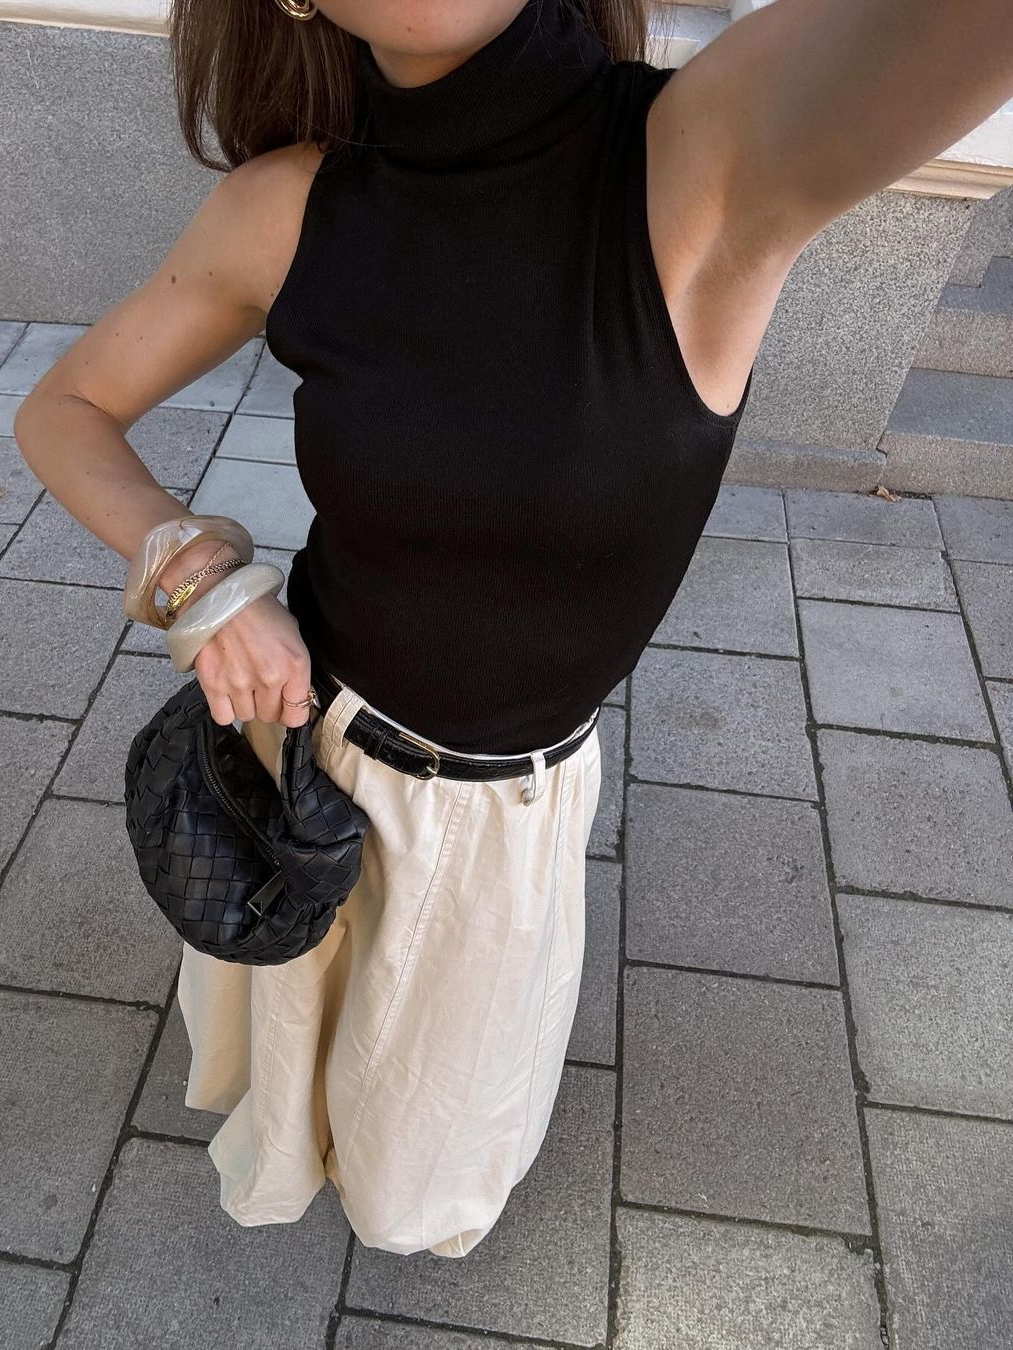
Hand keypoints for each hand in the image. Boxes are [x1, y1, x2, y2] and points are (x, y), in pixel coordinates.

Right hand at [191, 592, 316, 726]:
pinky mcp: (213, 683)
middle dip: (267, 704)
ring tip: (241, 681)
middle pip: (271, 716)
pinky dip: (225, 708)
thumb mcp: (291, 634)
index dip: (291, 712)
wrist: (220, 593)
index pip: (297, 714)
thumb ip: (295, 669)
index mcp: (295, 664)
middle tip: (260, 685)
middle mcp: (270, 677)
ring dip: (246, 704)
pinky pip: (223, 716)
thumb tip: (295, 696)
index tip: (285, 706)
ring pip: (247, 716)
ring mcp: (240, 682)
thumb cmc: (256, 609)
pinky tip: (227, 690)